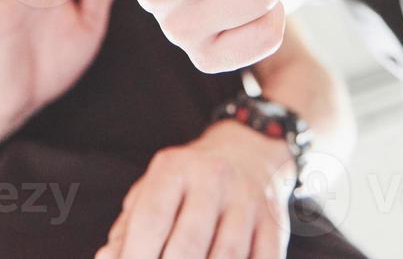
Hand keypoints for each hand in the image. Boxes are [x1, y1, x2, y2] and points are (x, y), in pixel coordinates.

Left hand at [97, 120, 295, 258]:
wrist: (247, 154)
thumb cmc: (185, 185)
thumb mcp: (152, 191)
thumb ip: (127, 229)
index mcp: (175, 168)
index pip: (152, 218)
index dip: (136, 256)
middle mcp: (214, 178)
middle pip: (189, 242)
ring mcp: (247, 201)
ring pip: (227, 255)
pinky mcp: (274, 223)